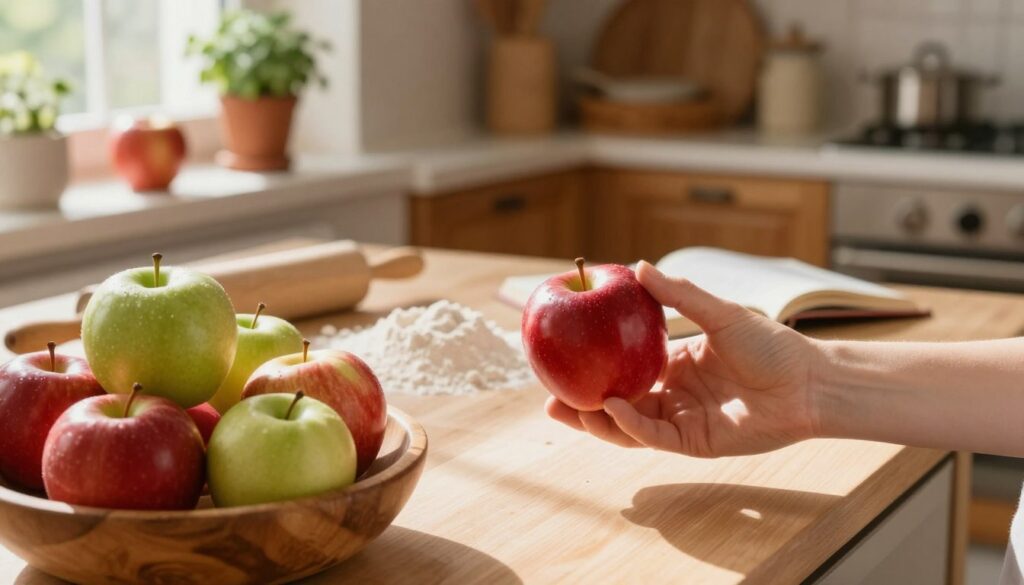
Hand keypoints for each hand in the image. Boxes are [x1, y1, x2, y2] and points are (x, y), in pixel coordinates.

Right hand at [546, 261, 822, 457]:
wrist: (810, 382)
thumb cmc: (773, 345)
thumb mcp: (720, 313)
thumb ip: (679, 295)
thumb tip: (638, 266)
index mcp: (674, 367)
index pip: (623, 370)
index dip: (593, 367)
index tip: (563, 356)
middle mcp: (673, 397)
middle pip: (616, 405)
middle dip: (581, 404)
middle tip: (548, 395)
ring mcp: (682, 422)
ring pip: (628, 427)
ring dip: (596, 419)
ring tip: (565, 407)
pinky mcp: (695, 443)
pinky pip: (654, 436)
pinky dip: (630, 424)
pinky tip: (612, 404)